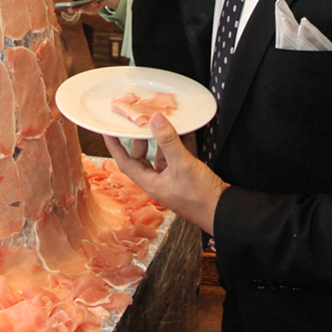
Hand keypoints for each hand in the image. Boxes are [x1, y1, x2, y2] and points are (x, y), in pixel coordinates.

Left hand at [103, 114, 228, 234]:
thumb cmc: (200, 196)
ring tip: (163, 121)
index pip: (125, 163)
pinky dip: (181, 142)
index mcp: (151, 183)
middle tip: (140, 123)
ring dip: (163, 139)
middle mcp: (159, 182)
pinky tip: (186, 129)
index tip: (107, 131)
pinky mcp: (187, 176)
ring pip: (162, 155)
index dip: (115, 146)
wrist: (224, 211)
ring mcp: (173, 179)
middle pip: (143, 158)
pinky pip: (179, 156)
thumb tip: (154, 120)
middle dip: (141, 139)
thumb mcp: (182, 165)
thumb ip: (168, 142)